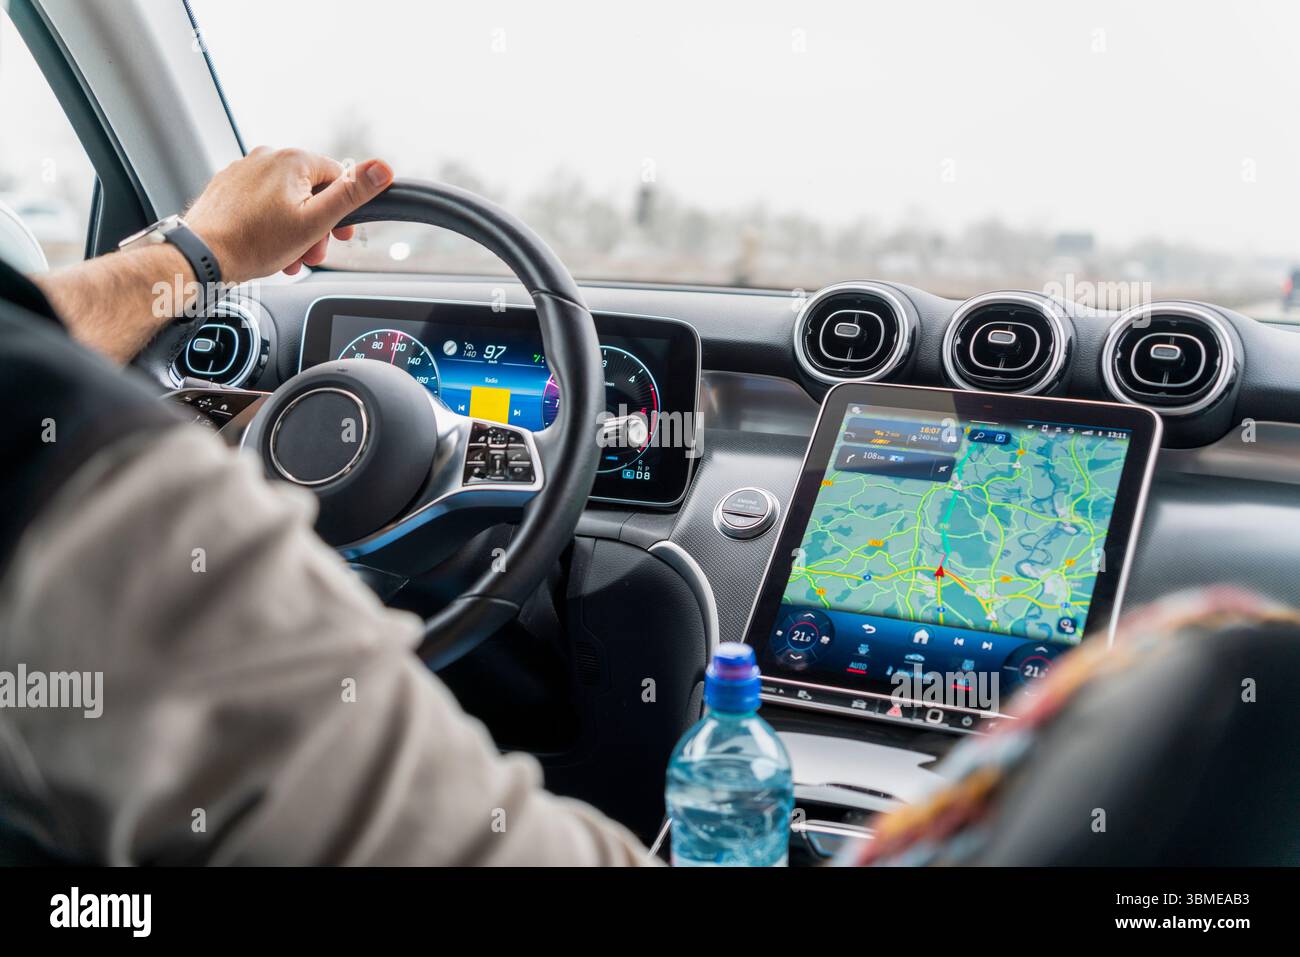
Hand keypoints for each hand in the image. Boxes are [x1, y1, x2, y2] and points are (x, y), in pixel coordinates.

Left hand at [184, 147, 393, 282]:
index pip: (337, 177)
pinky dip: (271, 223)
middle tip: (312, 253)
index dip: (344, 211)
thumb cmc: (255, 242)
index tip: (342, 237)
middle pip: (311, 191)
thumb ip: (351, 194)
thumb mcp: (315, 222)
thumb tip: (383, 168)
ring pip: (286, 199)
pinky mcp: (229, 186)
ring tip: (289, 256)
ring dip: (295, 230)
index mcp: (293, 159)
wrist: (203, 255)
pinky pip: (262, 201)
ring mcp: (244, 169)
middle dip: (317, 226)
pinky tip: (268, 246)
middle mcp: (267, 156)